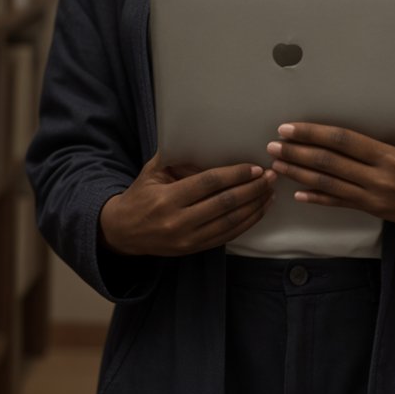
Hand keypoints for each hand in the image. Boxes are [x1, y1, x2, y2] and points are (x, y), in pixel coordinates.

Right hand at [100, 151, 276, 256]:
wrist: (123, 232)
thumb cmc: (140, 194)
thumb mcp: (153, 170)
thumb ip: (179, 157)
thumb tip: (210, 143)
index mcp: (167, 198)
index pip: (209, 184)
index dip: (234, 175)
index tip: (255, 167)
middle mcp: (179, 222)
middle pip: (224, 204)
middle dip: (252, 190)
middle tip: (270, 176)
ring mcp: (187, 240)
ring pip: (230, 223)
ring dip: (254, 207)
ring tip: (270, 192)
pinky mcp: (193, 250)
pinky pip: (226, 237)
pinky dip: (246, 223)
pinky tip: (258, 211)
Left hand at [265, 125, 394, 225]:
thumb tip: (376, 104)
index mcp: (388, 155)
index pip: (343, 140)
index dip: (314, 133)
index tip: (291, 128)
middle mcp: (377, 177)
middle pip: (329, 163)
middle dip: (298, 153)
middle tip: (274, 145)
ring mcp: (373, 197)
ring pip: (328, 185)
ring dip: (299, 175)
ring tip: (278, 165)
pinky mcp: (372, 211)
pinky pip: (339, 204)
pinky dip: (317, 199)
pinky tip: (298, 195)